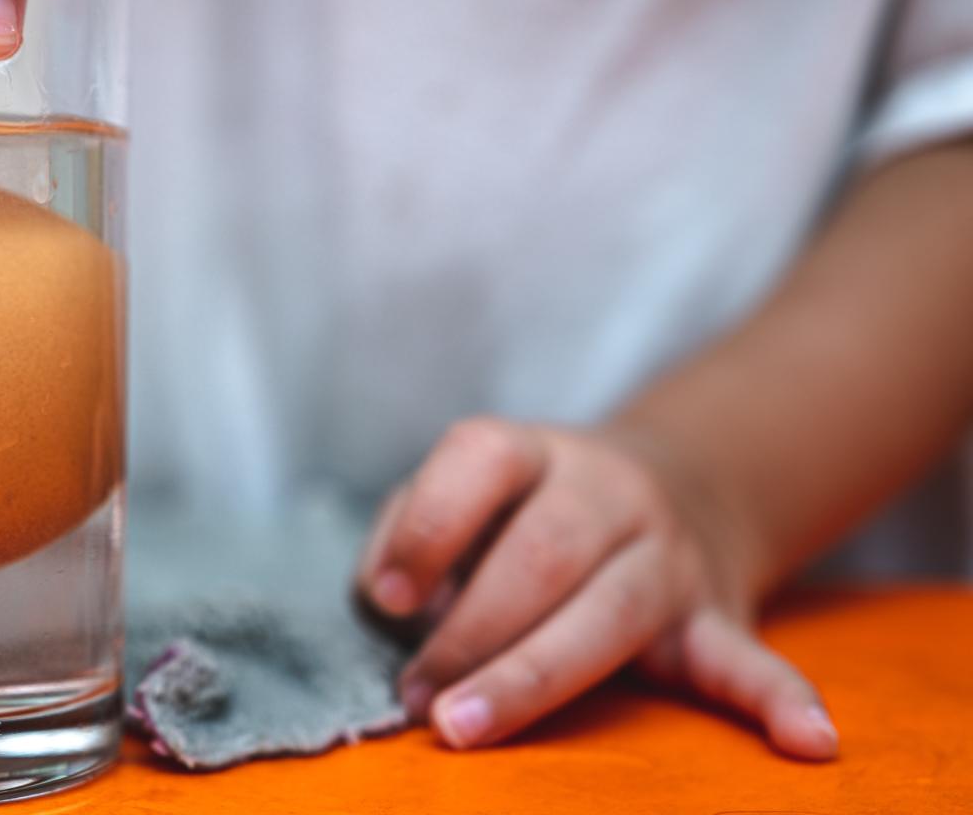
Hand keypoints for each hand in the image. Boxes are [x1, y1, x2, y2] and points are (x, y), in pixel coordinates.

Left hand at [357, 418, 839, 759]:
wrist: (673, 488)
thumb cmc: (527, 508)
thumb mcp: (467, 491)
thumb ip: (412, 528)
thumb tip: (387, 597)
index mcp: (536, 453)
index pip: (482, 459)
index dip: (429, 526)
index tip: (390, 598)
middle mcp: (609, 492)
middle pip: (542, 553)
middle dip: (470, 632)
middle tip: (417, 699)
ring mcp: (669, 555)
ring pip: (609, 613)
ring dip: (530, 677)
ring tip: (465, 727)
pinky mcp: (716, 616)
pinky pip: (749, 657)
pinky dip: (777, 699)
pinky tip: (807, 740)